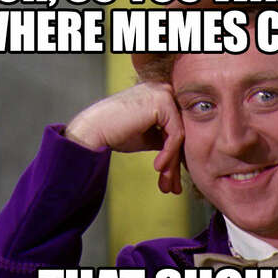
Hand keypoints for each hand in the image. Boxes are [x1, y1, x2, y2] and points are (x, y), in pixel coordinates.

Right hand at [65, 82, 183, 193]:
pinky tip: (158, 168)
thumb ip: (166, 137)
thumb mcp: (148, 136)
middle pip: (180, 132)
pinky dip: (169, 154)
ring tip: (165, 184)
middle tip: (172, 188)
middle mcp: (163, 89)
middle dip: (176, 164)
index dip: (175, 156)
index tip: (171, 180)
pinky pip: (175, 134)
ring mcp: (164, 93)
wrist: (92, 130)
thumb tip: (185, 154)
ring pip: (180, 135)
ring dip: (172, 164)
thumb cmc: (115, 133)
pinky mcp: (163, 101)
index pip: (176, 128)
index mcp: (160, 94)